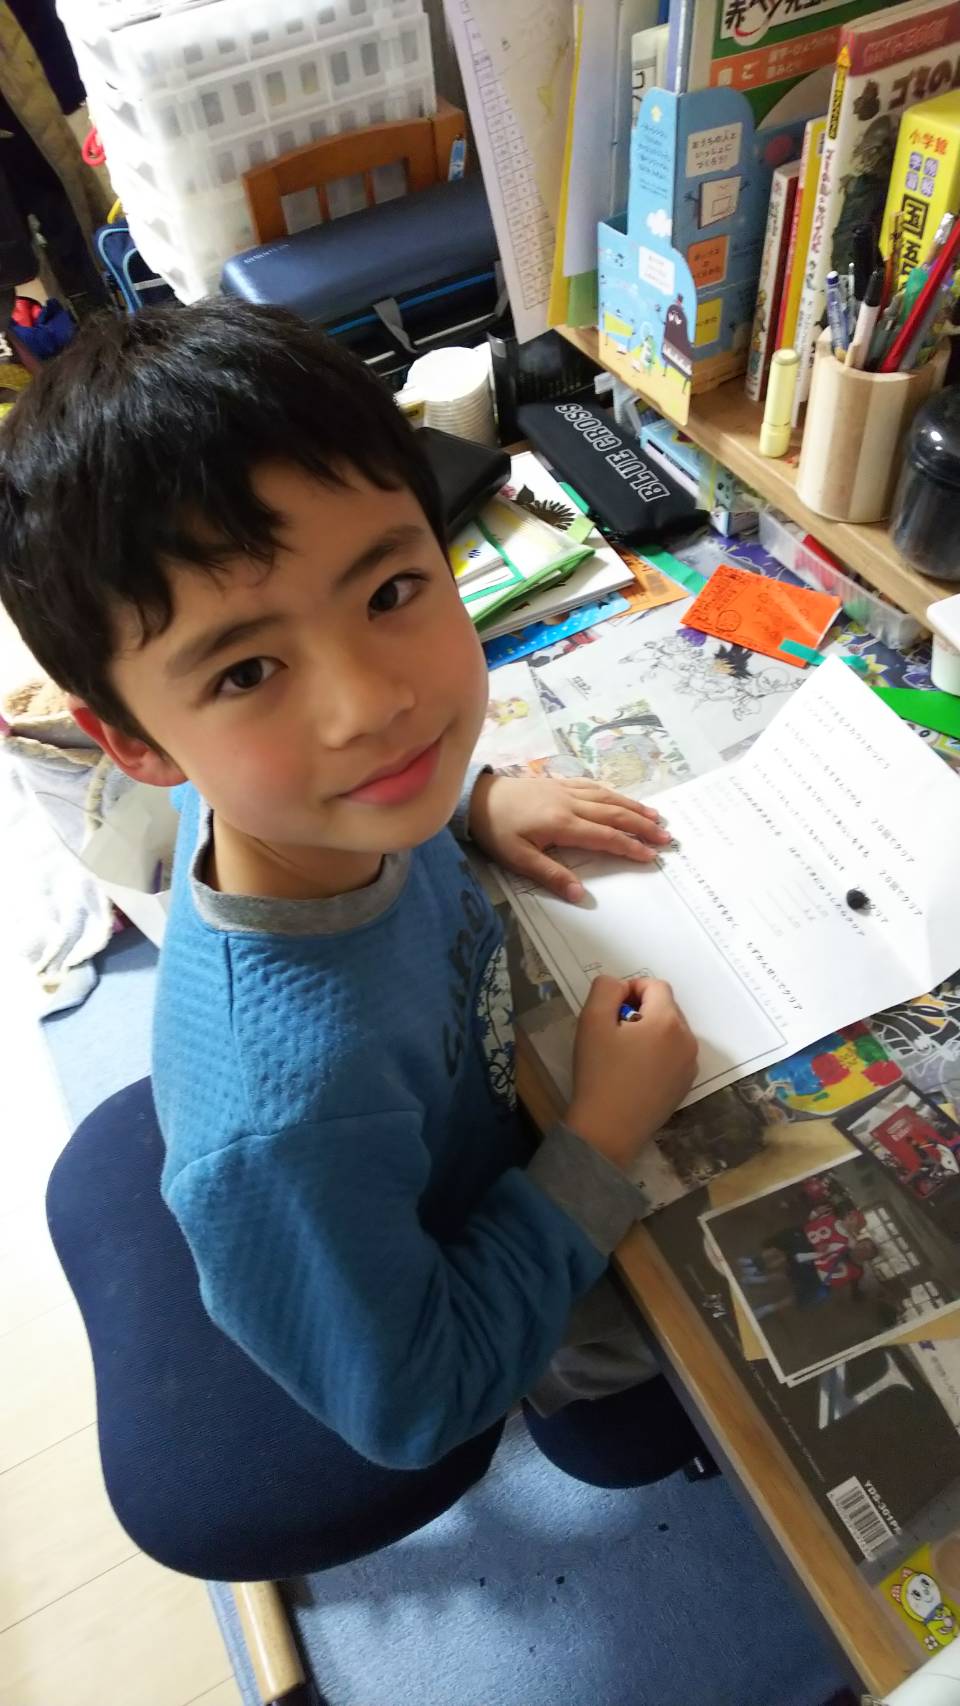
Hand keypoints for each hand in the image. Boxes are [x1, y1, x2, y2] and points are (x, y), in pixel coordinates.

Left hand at [467, 773, 671, 902]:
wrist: (476, 797)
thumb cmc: (496, 830)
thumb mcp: (518, 859)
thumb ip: (551, 876)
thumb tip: (580, 894)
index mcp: (562, 824)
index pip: (605, 837)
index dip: (630, 846)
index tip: (651, 856)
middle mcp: (570, 803)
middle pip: (614, 813)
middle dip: (641, 826)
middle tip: (666, 837)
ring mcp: (565, 790)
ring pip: (607, 797)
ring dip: (633, 807)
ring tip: (655, 817)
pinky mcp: (559, 783)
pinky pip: (593, 785)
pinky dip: (613, 792)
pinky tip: (621, 798)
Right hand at [567, 975, 697, 1171]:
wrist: (608, 1131)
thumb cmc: (599, 1074)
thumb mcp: (591, 1021)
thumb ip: (606, 989)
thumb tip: (621, 986)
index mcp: (668, 1022)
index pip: (655, 986)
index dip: (629, 989)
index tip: (610, 1011)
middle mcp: (687, 1041)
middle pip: (666, 1007)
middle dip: (641, 1011)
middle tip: (613, 1033)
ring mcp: (689, 1066)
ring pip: (671, 1031)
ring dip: (650, 1031)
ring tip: (624, 1053)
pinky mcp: (685, 1085)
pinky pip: (674, 1054)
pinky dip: (658, 1053)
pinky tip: (635, 1072)